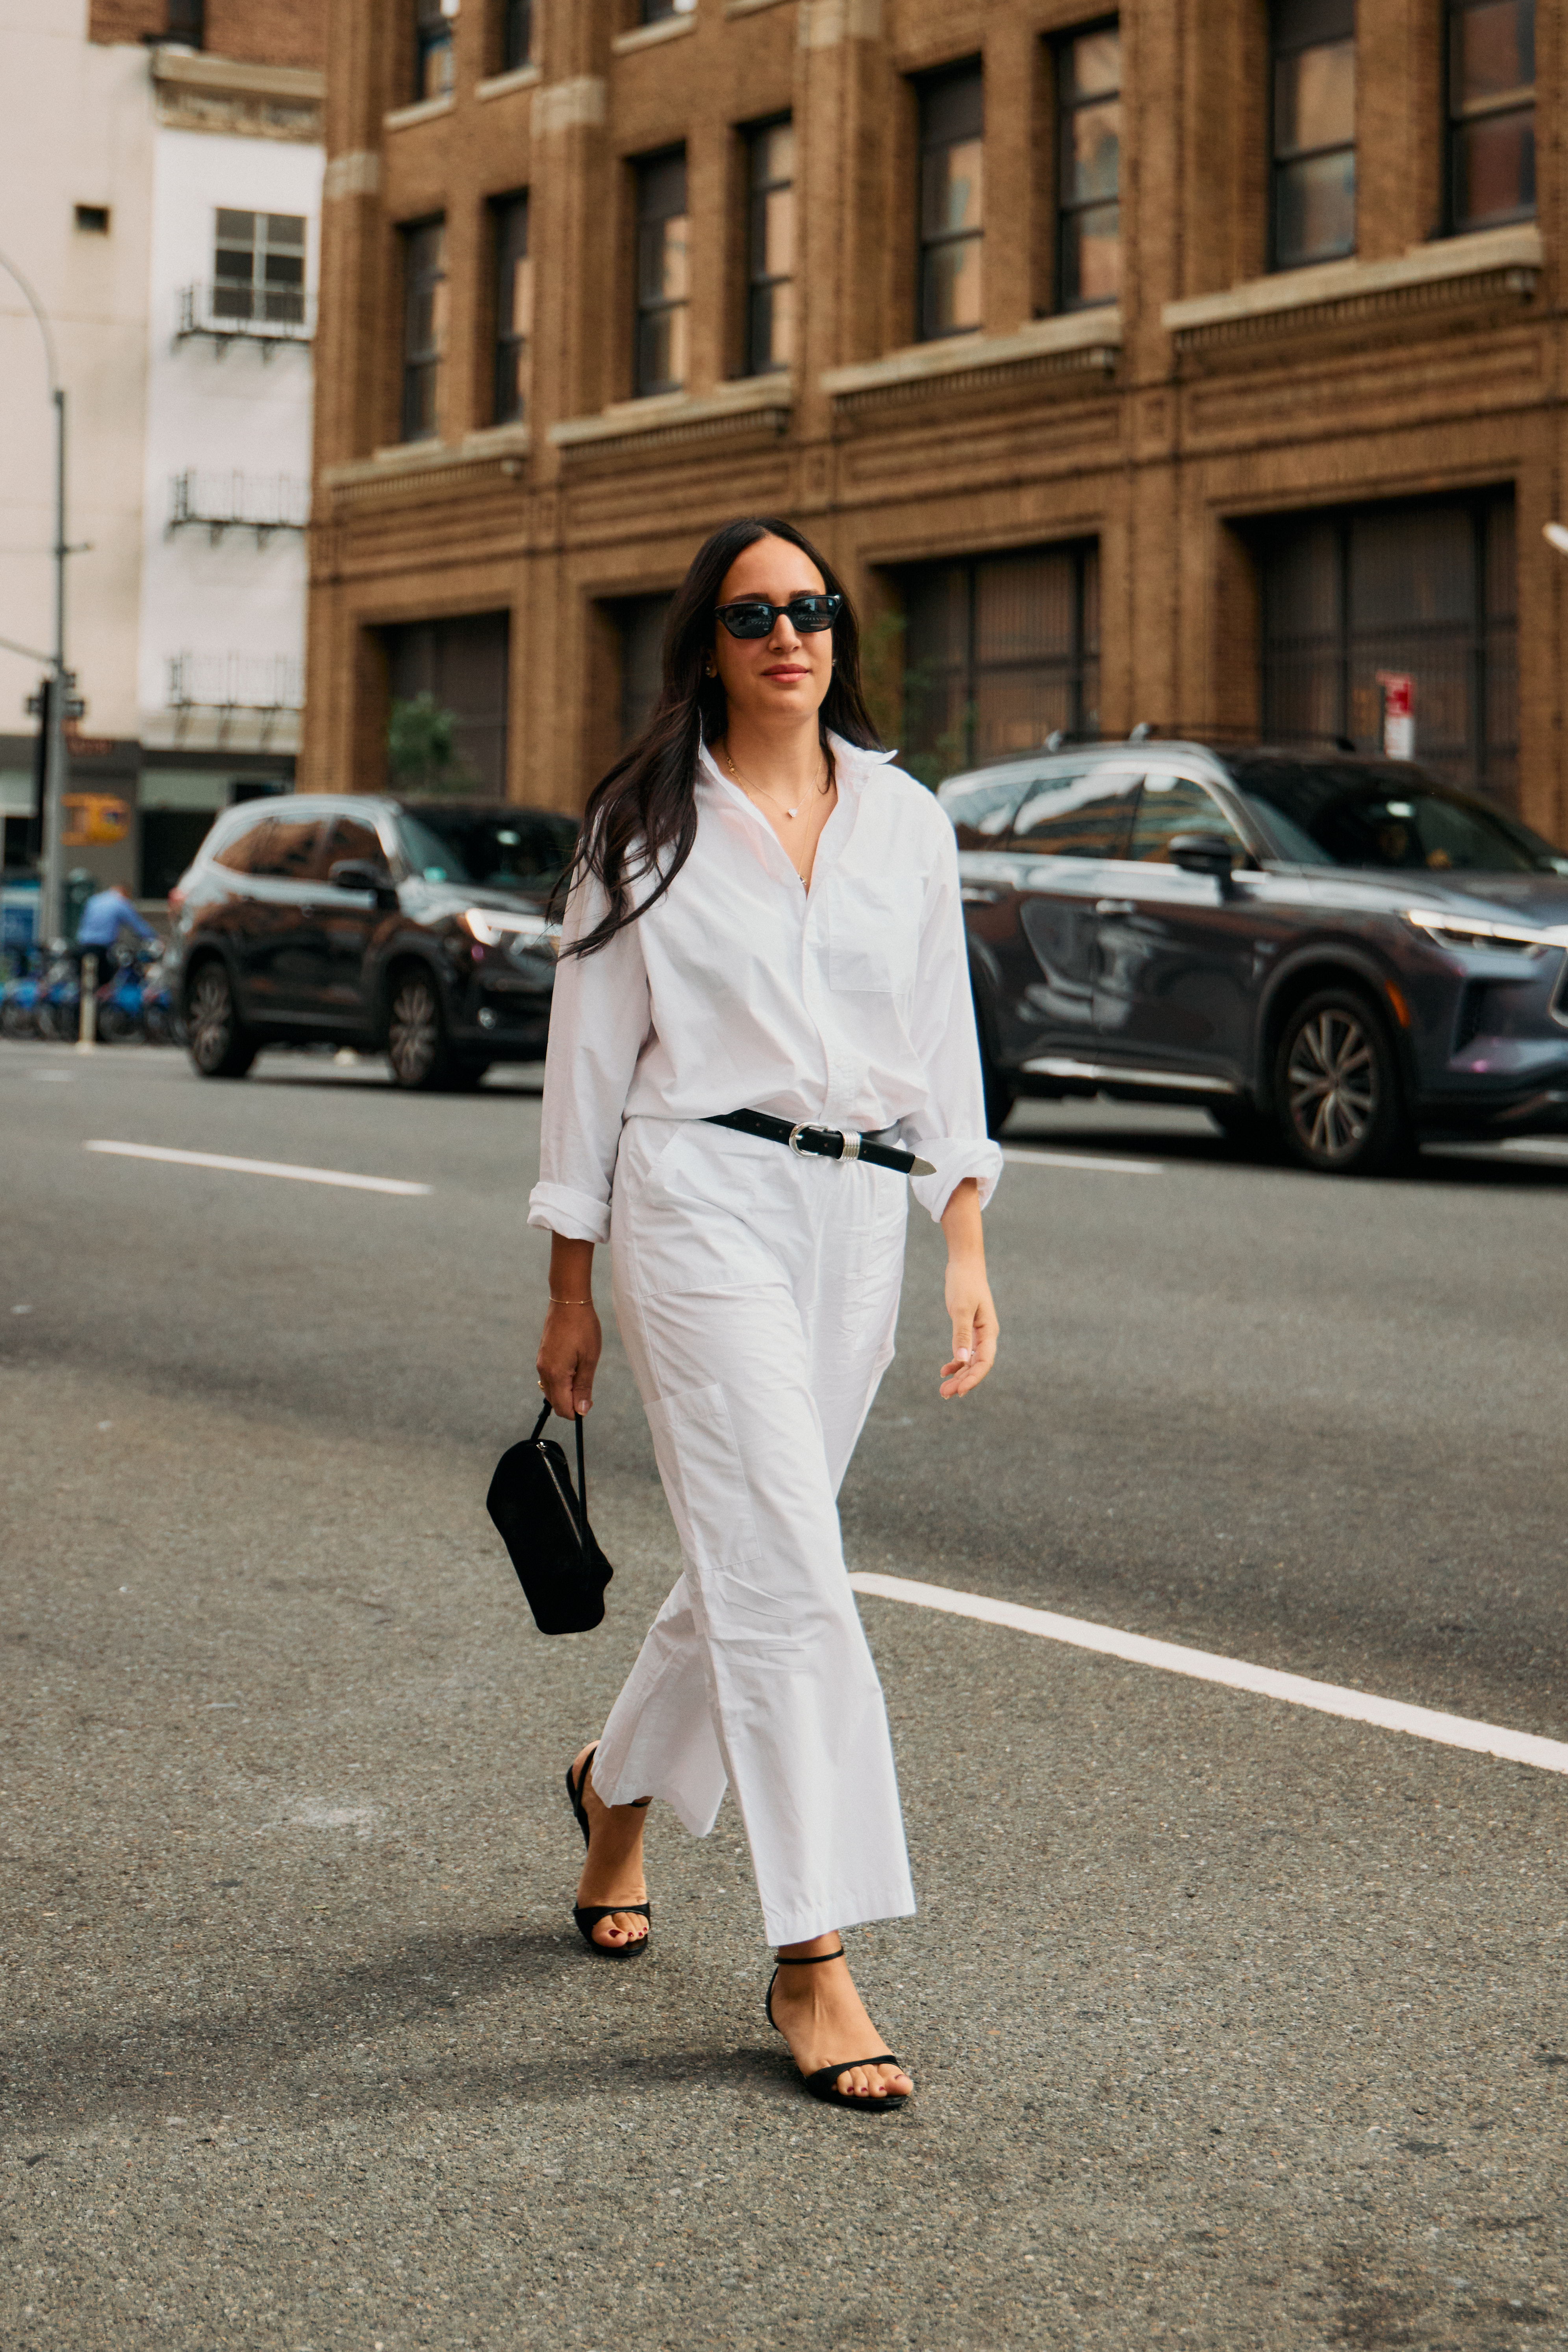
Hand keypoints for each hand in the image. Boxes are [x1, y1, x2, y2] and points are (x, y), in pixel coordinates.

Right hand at [536, 1300, 601, 1418]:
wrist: (568, 1301)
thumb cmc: (583, 1327)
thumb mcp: (589, 1359)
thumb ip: (584, 1386)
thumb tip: (581, 1410)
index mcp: (555, 1374)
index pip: (562, 1408)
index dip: (577, 1412)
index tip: (590, 1401)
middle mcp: (543, 1371)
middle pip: (555, 1402)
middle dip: (571, 1402)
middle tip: (588, 1387)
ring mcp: (541, 1363)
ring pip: (552, 1390)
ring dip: (567, 1390)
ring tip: (582, 1371)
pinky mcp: (542, 1356)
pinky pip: (550, 1378)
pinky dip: (562, 1380)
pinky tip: (574, 1365)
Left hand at [940, 1256, 997, 1399]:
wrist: (964, 1264)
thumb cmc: (964, 1283)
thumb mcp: (961, 1308)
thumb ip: (961, 1334)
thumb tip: (961, 1360)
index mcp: (989, 1331)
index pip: (984, 1362)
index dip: (973, 1379)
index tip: (959, 1391)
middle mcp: (986, 1335)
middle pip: (977, 1365)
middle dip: (963, 1381)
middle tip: (944, 1394)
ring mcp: (978, 1333)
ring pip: (970, 1361)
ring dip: (958, 1376)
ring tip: (943, 1389)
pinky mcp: (968, 1329)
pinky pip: (964, 1352)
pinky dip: (955, 1363)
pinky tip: (944, 1370)